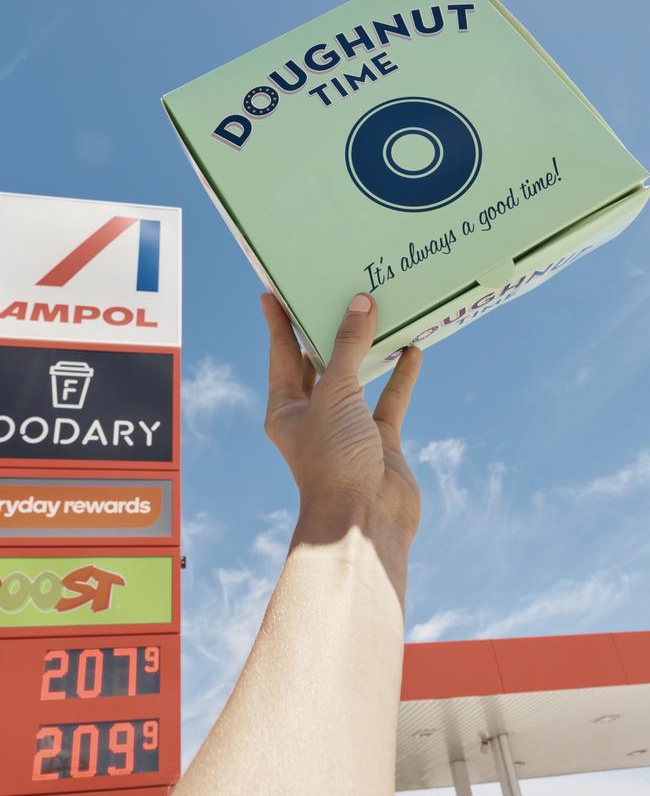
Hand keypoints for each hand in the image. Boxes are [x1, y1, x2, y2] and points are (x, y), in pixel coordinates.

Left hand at [260, 292, 422, 543]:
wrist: (363, 522)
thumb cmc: (333, 459)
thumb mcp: (336, 393)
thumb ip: (349, 347)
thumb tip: (360, 303)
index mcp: (286, 407)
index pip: (282, 354)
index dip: (278, 323)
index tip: (274, 292)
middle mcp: (314, 415)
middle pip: (319, 364)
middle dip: (326, 331)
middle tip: (332, 293)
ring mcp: (347, 428)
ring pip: (358, 379)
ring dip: (367, 350)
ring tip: (377, 313)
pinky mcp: (379, 441)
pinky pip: (389, 400)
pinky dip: (400, 376)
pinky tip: (411, 350)